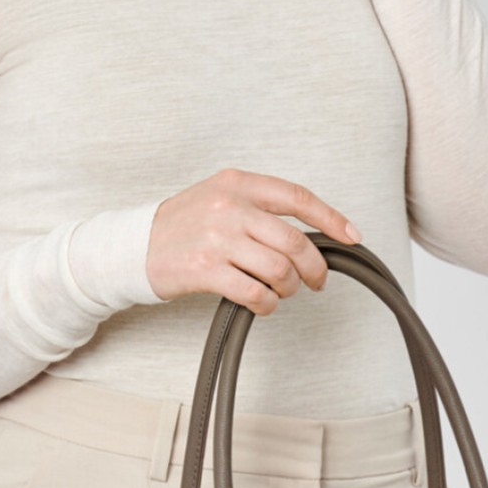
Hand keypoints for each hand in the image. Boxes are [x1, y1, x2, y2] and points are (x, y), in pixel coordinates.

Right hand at [145, 168, 362, 314]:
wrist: (135, 246)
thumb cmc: (183, 225)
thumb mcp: (219, 198)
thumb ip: (259, 207)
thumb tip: (310, 233)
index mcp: (238, 183)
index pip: (298, 197)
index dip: (331, 218)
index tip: (351, 236)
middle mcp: (229, 207)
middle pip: (295, 242)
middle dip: (314, 268)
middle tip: (315, 282)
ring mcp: (217, 238)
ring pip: (279, 270)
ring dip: (288, 288)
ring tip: (279, 291)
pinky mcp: (206, 269)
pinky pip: (256, 293)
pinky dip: (268, 305)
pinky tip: (262, 303)